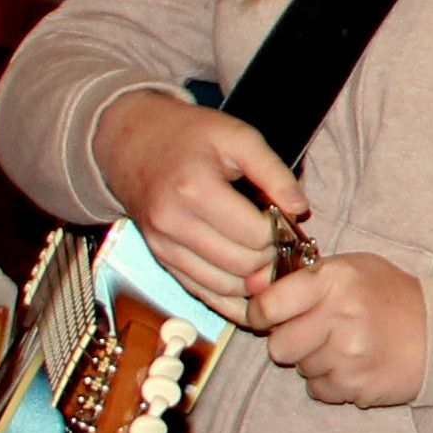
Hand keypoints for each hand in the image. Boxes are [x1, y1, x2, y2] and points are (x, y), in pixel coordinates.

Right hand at [93, 90, 307, 322]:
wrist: (132, 142)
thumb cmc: (190, 135)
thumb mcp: (237, 137)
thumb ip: (273, 172)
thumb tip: (300, 211)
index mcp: (195, 189)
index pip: (255, 235)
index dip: (279, 231)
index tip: (282, 218)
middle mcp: (173, 222)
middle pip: (242, 266)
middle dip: (269, 257)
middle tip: (278, 240)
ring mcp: (162, 245)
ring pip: (223, 287)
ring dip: (252, 281)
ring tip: (266, 259)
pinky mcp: (160, 258)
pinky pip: (200, 293)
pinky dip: (229, 297)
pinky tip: (249, 285)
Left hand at [245, 252, 425, 406]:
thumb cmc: (387, 295)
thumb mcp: (350, 268)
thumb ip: (300, 276)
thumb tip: (249, 286)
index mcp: (334, 280)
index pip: (269, 305)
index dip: (260, 314)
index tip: (266, 316)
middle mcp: (340, 316)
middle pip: (278, 346)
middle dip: (289, 341)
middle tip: (314, 332)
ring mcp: (349, 355)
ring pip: (300, 369)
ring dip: (314, 361)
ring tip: (344, 345)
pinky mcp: (357, 386)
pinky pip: (318, 390)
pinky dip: (329, 382)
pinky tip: (352, 364)